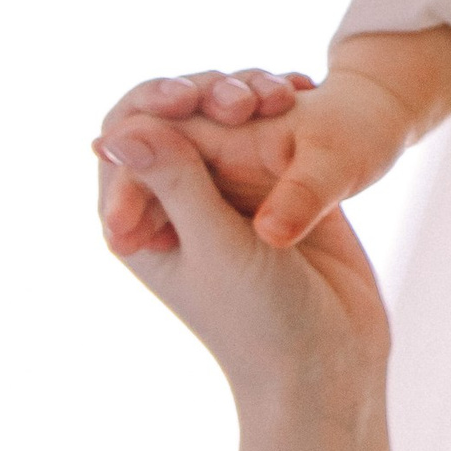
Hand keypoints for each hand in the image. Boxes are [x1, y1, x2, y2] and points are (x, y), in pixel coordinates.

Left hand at [97, 113, 389, 419]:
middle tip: (246, 99)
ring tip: (284, 93)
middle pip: (174, 117)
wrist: (332, 359)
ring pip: (221, 116)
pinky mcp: (273, 184)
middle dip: (205, 93)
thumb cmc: (261, 322)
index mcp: (141, 219)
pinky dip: (281, 105)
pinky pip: (266, 128)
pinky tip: (302, 92)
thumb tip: (118, 130)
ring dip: (246, 92)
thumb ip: (175, 184)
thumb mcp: (216, 248)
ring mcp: (225, 190)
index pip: (124, 140)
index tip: (187, 100)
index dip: (151, 105)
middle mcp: (177, 199)